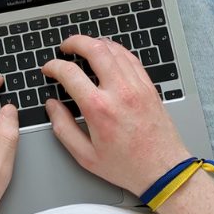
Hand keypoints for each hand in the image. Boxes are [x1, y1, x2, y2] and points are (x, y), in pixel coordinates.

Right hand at [42, 35, 190, 195]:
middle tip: (65, 46)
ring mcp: (137, 87)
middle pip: (95, 49)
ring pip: (114, 49)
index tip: (48, 68)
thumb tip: (52, 106)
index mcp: (99, 109)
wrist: (164, 171)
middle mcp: (119, 92)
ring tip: (84, 47)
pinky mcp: (148, 87)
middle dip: (75, 42)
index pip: (70, 73)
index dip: (54, 66)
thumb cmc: (127, 166)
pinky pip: (131, 58)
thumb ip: (63, 128)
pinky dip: (116, 51)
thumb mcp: (85, 155)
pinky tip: (108, 54)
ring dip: (95, 43)